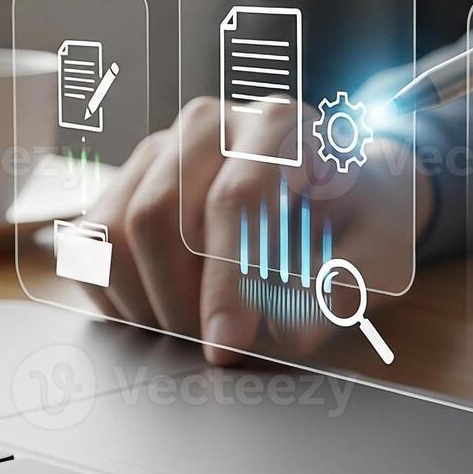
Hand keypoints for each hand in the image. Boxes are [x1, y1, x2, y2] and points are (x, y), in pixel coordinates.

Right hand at [84, 96, 427, 362]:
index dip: (225, 281)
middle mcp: (209, 124)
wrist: (339, 190)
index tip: (227, 344)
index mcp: (276, 125)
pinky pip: (92, 241)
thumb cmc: (360, 219)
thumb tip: (291, 331)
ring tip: (189, 334)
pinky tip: (157, 314)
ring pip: (116, 228)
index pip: (233, 201)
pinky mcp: (128, 180)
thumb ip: (346, 287)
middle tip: (210, 349)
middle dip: (178, 298)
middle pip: (159, 215)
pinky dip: (113, 291)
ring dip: (143, 299)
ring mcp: (161, 149)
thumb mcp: (380, 252)